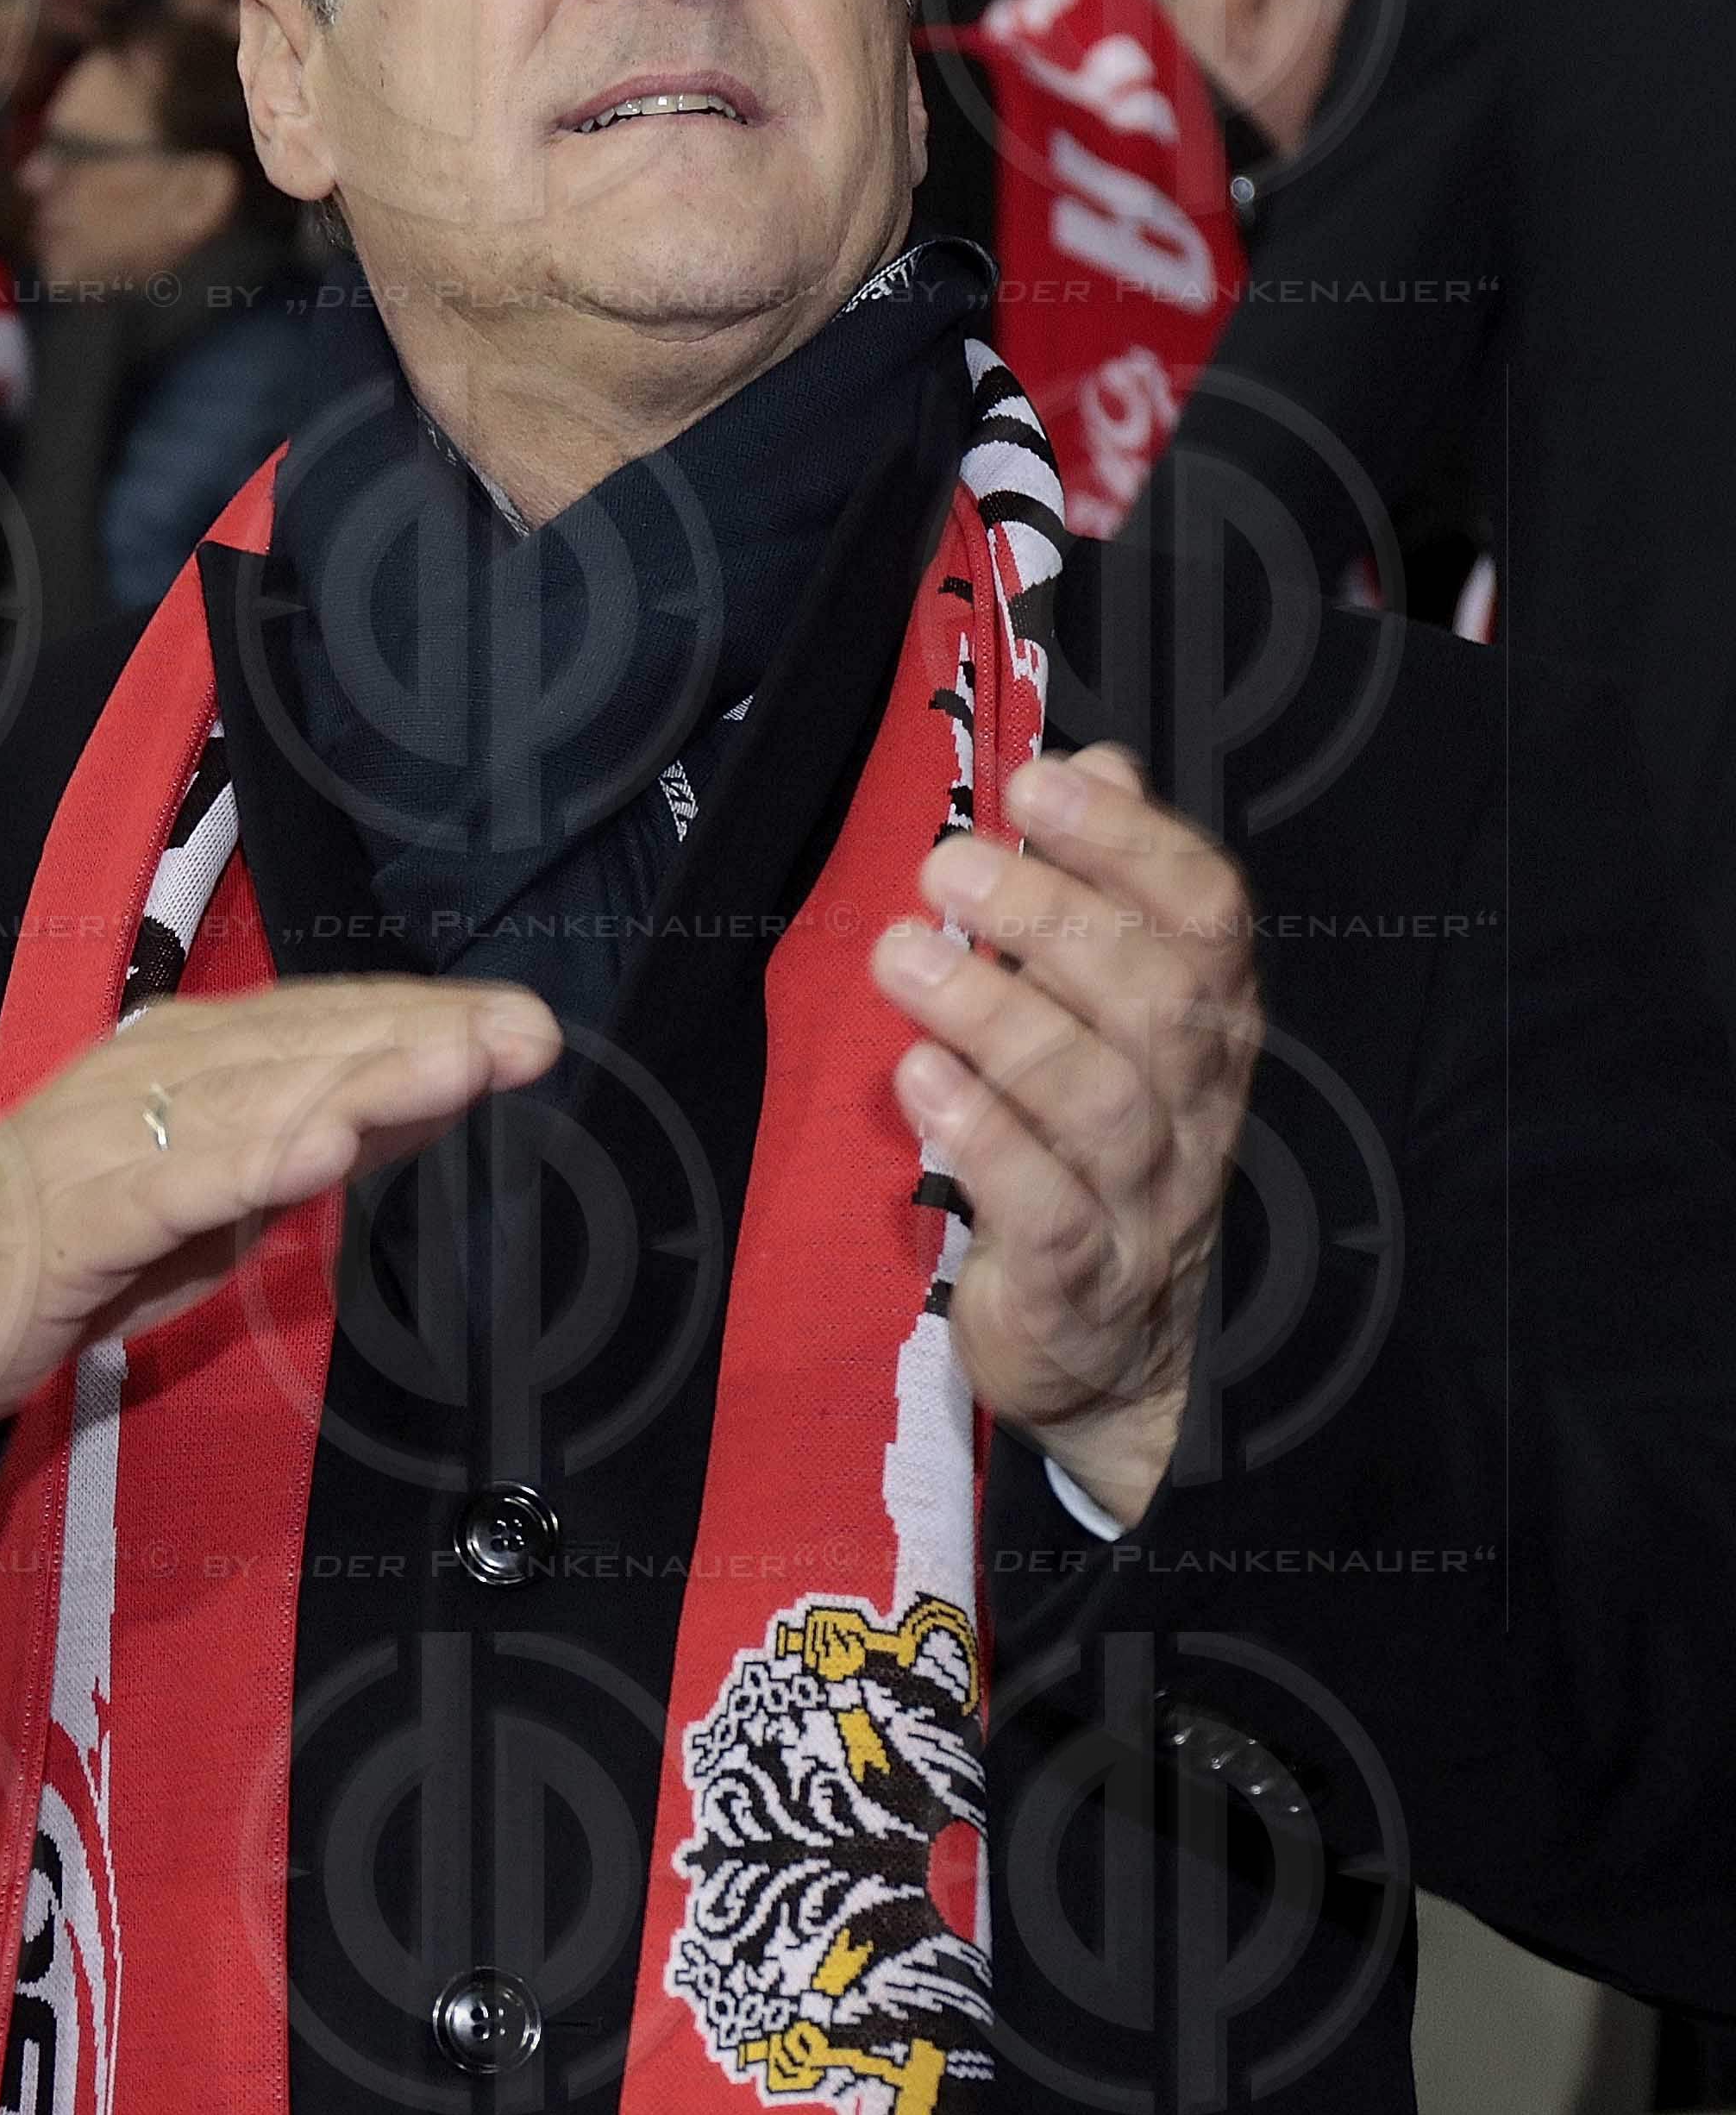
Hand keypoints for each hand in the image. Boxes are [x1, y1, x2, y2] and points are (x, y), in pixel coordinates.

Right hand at [0, 976, 563, 1446]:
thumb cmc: (56, 1259)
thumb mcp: (202, 1201)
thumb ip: (297, 1151)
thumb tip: (415, 1107)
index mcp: (175, 1060)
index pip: (317, 1023)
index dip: (418, 1019)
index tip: (521, 1025)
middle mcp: (141, 1074)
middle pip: (301, 1044)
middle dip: (419, 1037)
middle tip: (524, 1032)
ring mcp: (103, 1138)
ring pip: (255, 1098)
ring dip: (363, 1078)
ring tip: (460, 1065)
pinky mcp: (71, 1214)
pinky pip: (177, 1181)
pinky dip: (255, 1159)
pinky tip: (328, 1148)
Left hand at [867, 745, 1258, 1527]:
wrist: (1114, 1353)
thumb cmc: (1092, 1157)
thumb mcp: (1108, 1021)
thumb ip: (1103, 893)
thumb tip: (1097, 760)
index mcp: (1207, 1033)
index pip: (1209, 922)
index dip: (1133, 844)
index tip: (1040, 784)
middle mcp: (1194, 1109)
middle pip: (1156, 1001)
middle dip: (1052, 920)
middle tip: (946, 866)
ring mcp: (1145, 1199)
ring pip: (1099, 1097)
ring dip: (998, 1016)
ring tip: (905, 956)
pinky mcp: (1077, 1279)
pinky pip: (1046, 1206)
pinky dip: (984, 1134)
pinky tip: (918, 1078)